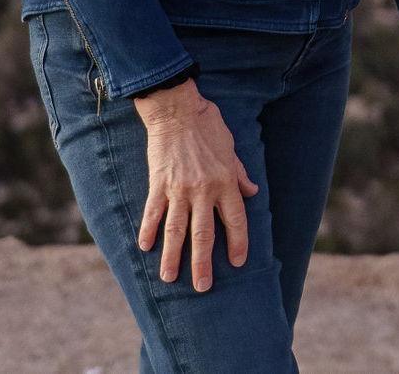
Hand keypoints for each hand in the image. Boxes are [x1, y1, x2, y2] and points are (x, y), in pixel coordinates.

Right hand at [134, 80, 258, 291]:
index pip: (235, 218)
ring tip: (170, 279)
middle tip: (203, 287)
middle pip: (204, 233)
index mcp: (225, 180)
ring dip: (173, 257)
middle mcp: (204, 189)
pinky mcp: (158, 185)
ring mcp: (179, 189)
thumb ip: (240, 172)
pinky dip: (149, 231)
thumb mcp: (231, 147)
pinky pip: (153, 214)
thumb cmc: (208, 126)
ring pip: (176, 231)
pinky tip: (145, 248)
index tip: (239, 261)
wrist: (178, 111)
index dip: (238, 242)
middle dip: (204, 263)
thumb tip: (253, 191)